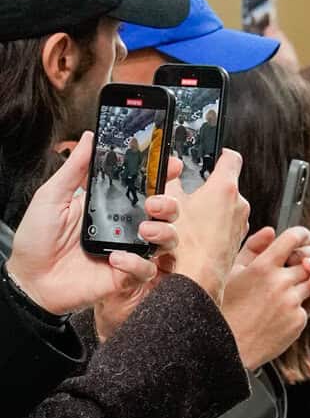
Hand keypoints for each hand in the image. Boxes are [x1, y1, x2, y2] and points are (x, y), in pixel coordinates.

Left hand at [7, 135, 178, 315]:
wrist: (29, 280)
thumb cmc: (36, 238)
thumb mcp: (52, 196)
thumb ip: (75, 168)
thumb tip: (90, 137)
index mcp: (110, 205)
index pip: (146, 187)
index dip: (164, 175)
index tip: (172, 165)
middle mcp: (125, 227)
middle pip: (166, 212)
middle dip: (169, 204)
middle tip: (154, 203)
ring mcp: (128, 251)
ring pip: (167, 241)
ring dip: (163, 232)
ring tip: (144, 230)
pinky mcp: (125, 276)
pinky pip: (146, 270)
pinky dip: (137, 264)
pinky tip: (116, 259)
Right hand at [169, 151, 249, 302]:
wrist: (199, 275)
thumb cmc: (188, 244)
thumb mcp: (170, 204)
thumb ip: (171, 180)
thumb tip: (170, 167)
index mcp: (224, 187)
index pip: (230, 158)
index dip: (221, 154)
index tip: (216, 155)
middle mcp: (239, 203)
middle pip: (226, 185)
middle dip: (209, 188)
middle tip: (192, 196)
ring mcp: (241, 222)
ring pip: (227, 206)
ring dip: (212, 209)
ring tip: (192, 219)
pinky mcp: (239, 238)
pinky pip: (228, 224)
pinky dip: (216, 226)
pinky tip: (200, 235)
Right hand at [221, 225, 309, 368]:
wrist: (228, 347)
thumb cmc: (226, 308)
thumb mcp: (231, 273)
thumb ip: (252, 248)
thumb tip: (271, 232)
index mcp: (262, 267)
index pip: (293, 239)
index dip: (303, 234)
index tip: (306, 237)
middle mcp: (280, 282)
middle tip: (306, 260)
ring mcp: (291, 302)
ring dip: (309, 280)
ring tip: (303, 280)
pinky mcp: (298, 321)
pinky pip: (309, 305)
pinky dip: (302, 303)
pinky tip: (288, 305)